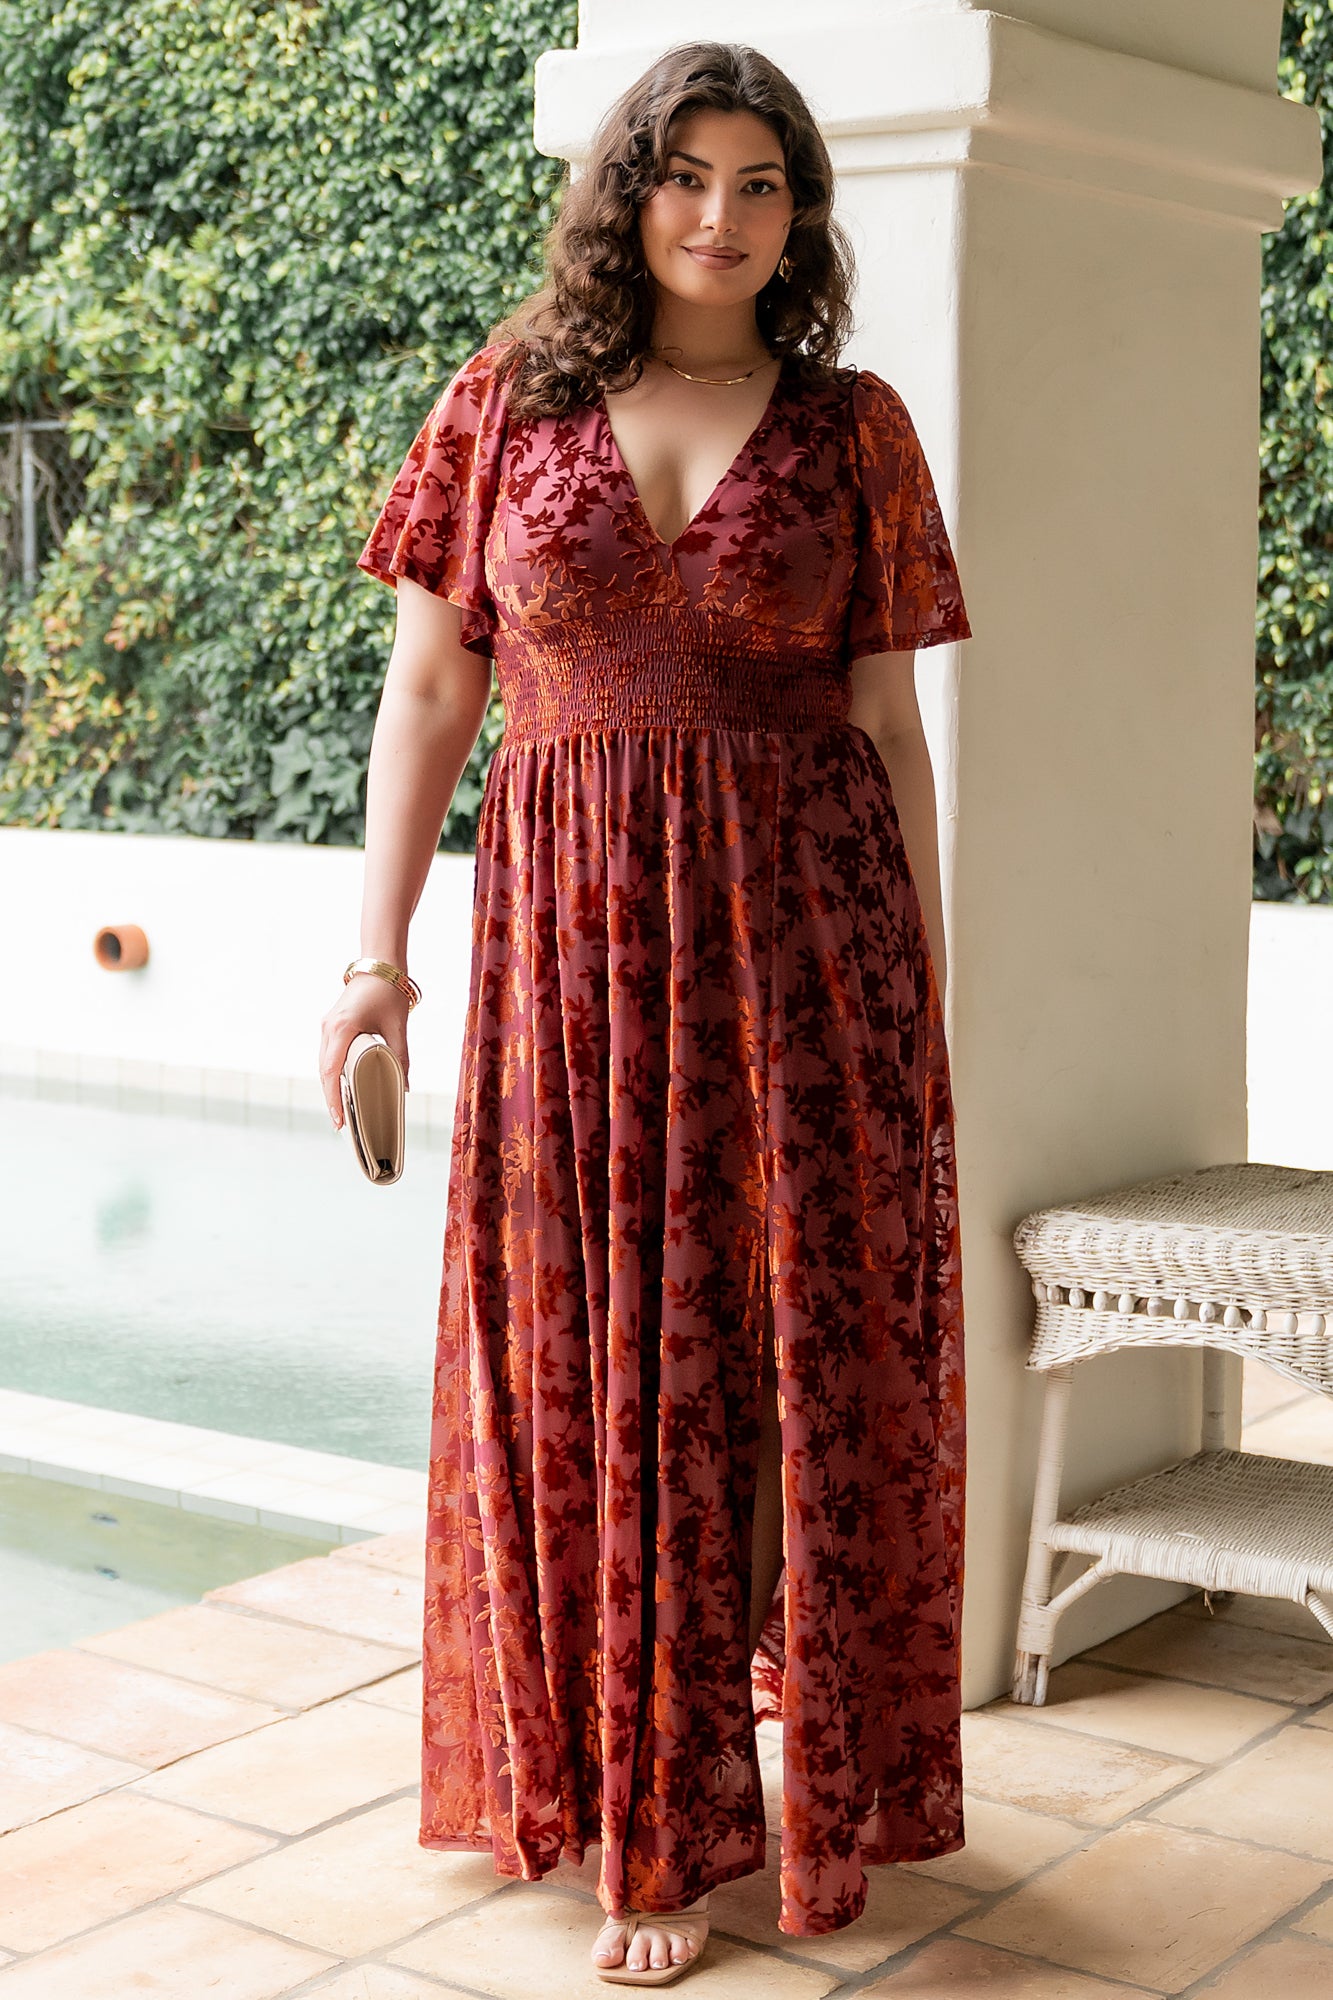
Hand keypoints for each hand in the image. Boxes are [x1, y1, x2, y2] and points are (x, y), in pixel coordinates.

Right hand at [319, 972, 410, 1128]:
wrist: (379, 964)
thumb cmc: (389, 991)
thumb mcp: (397, 1027)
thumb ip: (400, 1057)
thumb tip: (404, 1087)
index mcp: (342, 1028)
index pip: (331, 1071)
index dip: (333, 1098)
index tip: (339, 1120)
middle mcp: (329, 1027)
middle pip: (324, 1071)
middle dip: (331, 1098)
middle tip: (341, 1124)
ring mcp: (327, 1025)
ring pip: (324, 1063)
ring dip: (331, 1086)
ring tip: (342, 1111)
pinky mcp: (331, 1024)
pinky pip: (328, 1054)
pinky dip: (333, 1072)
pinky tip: (342, 1087)